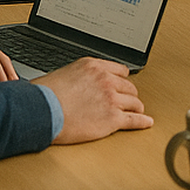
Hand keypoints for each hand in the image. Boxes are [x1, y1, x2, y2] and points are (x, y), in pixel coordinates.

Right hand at [35, 58, 153, 143]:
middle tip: (128, 101)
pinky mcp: (112, 118)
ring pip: (134, 102)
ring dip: (135, 108)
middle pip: (129, 87)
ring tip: (136, 112)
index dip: (122, 80)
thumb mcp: (65, 73)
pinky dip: (142, 122)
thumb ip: (81, 77)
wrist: (42, 111)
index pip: (119, 70)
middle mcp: (105, 79)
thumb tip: (83, 85)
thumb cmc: (46, 96)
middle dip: (129, 95)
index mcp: (94, 66)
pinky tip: (146, 123)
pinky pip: (133, 120)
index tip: (123, 85)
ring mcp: (111, 98)